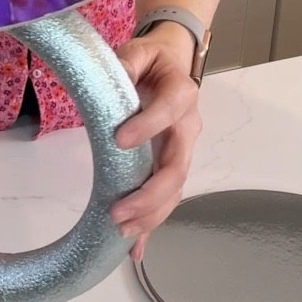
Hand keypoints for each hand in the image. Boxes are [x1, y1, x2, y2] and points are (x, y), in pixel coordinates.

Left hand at [110, 23, 202, 261]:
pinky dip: (151, 226)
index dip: (149, 126)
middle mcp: (187, 128)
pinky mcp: (170, 167)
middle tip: (117, 212)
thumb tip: (114, 72)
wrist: (171, 64)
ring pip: (174, 191)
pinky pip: (165, 200)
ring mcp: (182, 151)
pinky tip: (135, 251)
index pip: (170, 111)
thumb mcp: (138, 50)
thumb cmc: (151, 58)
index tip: (120, 139)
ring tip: (121, 233)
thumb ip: (127, 61)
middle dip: (149, 195)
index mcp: (181, 94)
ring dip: (150, 216)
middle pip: (177, 168)